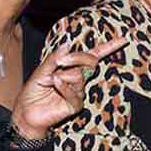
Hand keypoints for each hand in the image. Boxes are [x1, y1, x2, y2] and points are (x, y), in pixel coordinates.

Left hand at [11, 37, 125, 138]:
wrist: (27, 111)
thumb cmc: (34, 90)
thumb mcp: (42, 69)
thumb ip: (54, 58)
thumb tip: (67, 44)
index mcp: (73, 67)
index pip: (94, 55)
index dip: (109, 47)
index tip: (123, 39)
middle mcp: (79, 78)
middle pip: (90, 61)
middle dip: (77, 57)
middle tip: (61, 61)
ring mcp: (79, 92)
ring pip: (79, 76)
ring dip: (61, 75)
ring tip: (49, 81)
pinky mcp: (75, 105)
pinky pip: (74, 93)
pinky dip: (63, 86)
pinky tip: (54, 83)